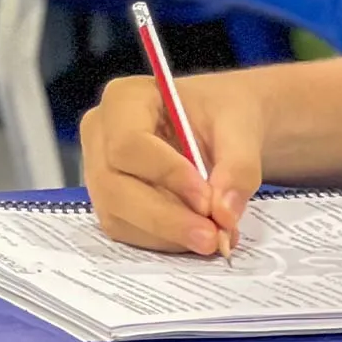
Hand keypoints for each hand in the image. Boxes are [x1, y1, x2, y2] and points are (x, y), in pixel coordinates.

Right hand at [81, 73, 266, 255]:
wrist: (223, 126)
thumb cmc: (224, 113)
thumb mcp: (241, 125)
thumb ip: (238, 165)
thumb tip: (224, 213)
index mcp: (125, 99)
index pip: (129, 143)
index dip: (166, 175)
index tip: (207, 200)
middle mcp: (100, 136)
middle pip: (115, 186)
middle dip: (166, 218)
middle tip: (212, 237)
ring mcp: (100, 173)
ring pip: (119, 217)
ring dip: (168, 236)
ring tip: (214, 238)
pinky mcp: (111, 204)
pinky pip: (128, 232)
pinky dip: (166, 242)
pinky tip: (197, 236)